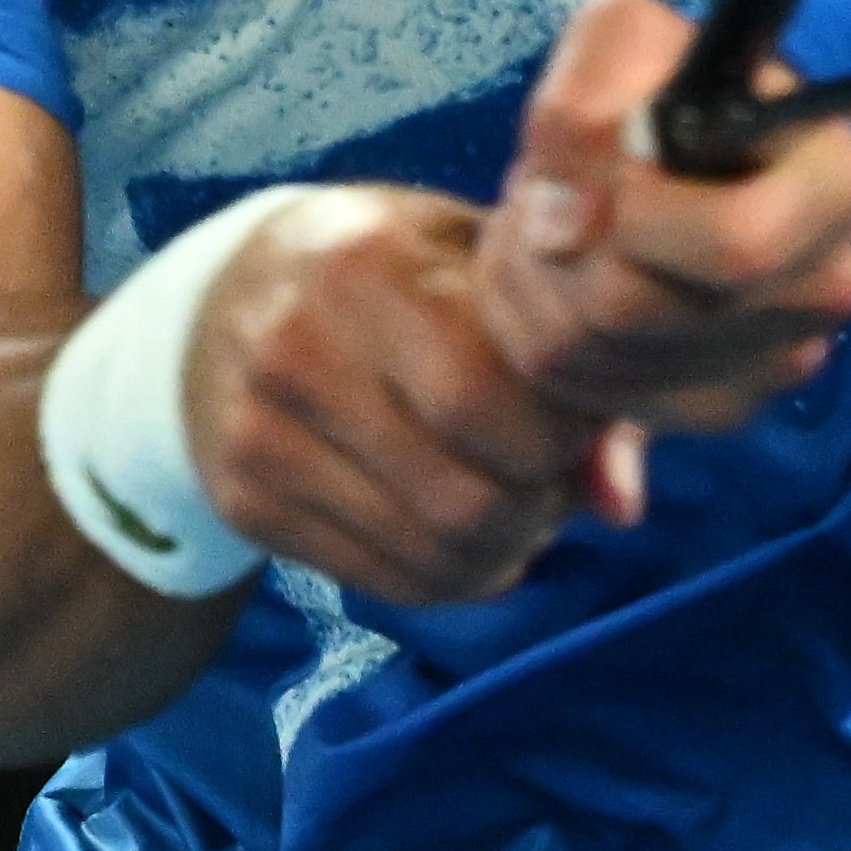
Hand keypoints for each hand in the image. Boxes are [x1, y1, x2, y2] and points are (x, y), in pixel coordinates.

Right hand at [182, 184, 631, 605]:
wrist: (226, 294)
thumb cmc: (391, 267)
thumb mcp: (475, 265)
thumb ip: (563, 364)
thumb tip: (623, 507)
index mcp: (363, 267)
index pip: (486, 399)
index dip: (561, 435)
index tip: (578, 422)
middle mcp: (295, 352)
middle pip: (465, 497)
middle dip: (540, 506)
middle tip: (552, 478)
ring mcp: (258, 436)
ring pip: (431, 555)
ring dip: (504, 551)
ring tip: (517, 506)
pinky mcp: (245, 503)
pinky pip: (386, 584)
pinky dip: (451, 576)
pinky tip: (464, 533)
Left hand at [473, 0, 850, 432]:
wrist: (668, 156)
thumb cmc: (660, 89)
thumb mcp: (620, 40)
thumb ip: (585, 98)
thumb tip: (565, 221)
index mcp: (838, 182)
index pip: (736, 244)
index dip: (639, 211)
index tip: (618, 163)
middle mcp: (831, 284)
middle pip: (640, 310)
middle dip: (566, 247)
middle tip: (566, 196)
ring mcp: (780, 360)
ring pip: (599, 357)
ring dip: (543, 285)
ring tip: (566, 228)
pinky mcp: (724, 406)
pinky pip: (593, 396)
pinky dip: (549, 336)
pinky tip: (574, 282)